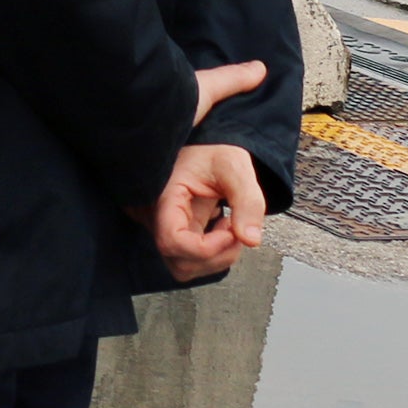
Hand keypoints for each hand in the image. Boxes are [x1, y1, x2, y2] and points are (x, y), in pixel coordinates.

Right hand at [149, 59, 268, 280]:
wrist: (208, 139)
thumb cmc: (214, 145)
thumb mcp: (235, 165)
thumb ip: (248, 202)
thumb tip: (252, 240)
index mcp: (164, 197)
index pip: (172, 243)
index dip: (205, 248)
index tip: (230, 230)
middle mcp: (155, 216)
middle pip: (179, 263)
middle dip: (216, 255)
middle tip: (235, 228)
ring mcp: (163, 226)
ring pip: (184, 267)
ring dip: (216, 256)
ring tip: (230, 226)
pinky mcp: (173, 231)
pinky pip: (189, 258)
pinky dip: (212, 252)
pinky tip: (221, 227)